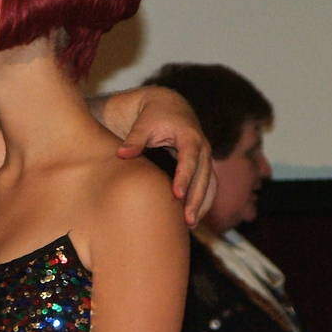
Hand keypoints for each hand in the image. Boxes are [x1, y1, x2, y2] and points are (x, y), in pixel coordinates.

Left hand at [113, 86, 216, 224]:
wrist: (169, 107)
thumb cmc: (153, 116)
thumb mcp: (143, 124)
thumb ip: (134, 139)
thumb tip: (122, 154)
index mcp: (189, 137)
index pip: (189, 159)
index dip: (184, 177)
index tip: (177, 195)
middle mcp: (203, 148)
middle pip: (204, 176)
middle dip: (197, 198)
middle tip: (188, 220)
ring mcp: (205, 158)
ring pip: (210, 184)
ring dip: (203, 204)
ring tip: (190, 224)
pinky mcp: (203, 165)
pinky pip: (208, 186)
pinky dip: (203, 201)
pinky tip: (193, 218)